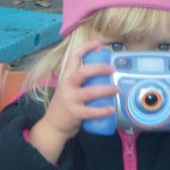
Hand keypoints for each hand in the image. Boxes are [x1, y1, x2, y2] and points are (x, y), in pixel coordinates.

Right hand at [29, 41, 117, 162]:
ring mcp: (69, 100)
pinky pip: (91, 111)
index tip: (97, 44)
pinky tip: (111, 109)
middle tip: (112, 69)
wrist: (52, 125)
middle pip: (82, 72)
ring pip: (90, 92)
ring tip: (117, 89)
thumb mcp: (68, 89)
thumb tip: (103, 74)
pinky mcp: (74, 113)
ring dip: (106, 90)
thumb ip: (80, 81)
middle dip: (100, 68)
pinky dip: (103, 110)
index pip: (73, 57)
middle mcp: (66, 86)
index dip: (85, 48)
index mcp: (66, 77)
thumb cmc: (64, 105)